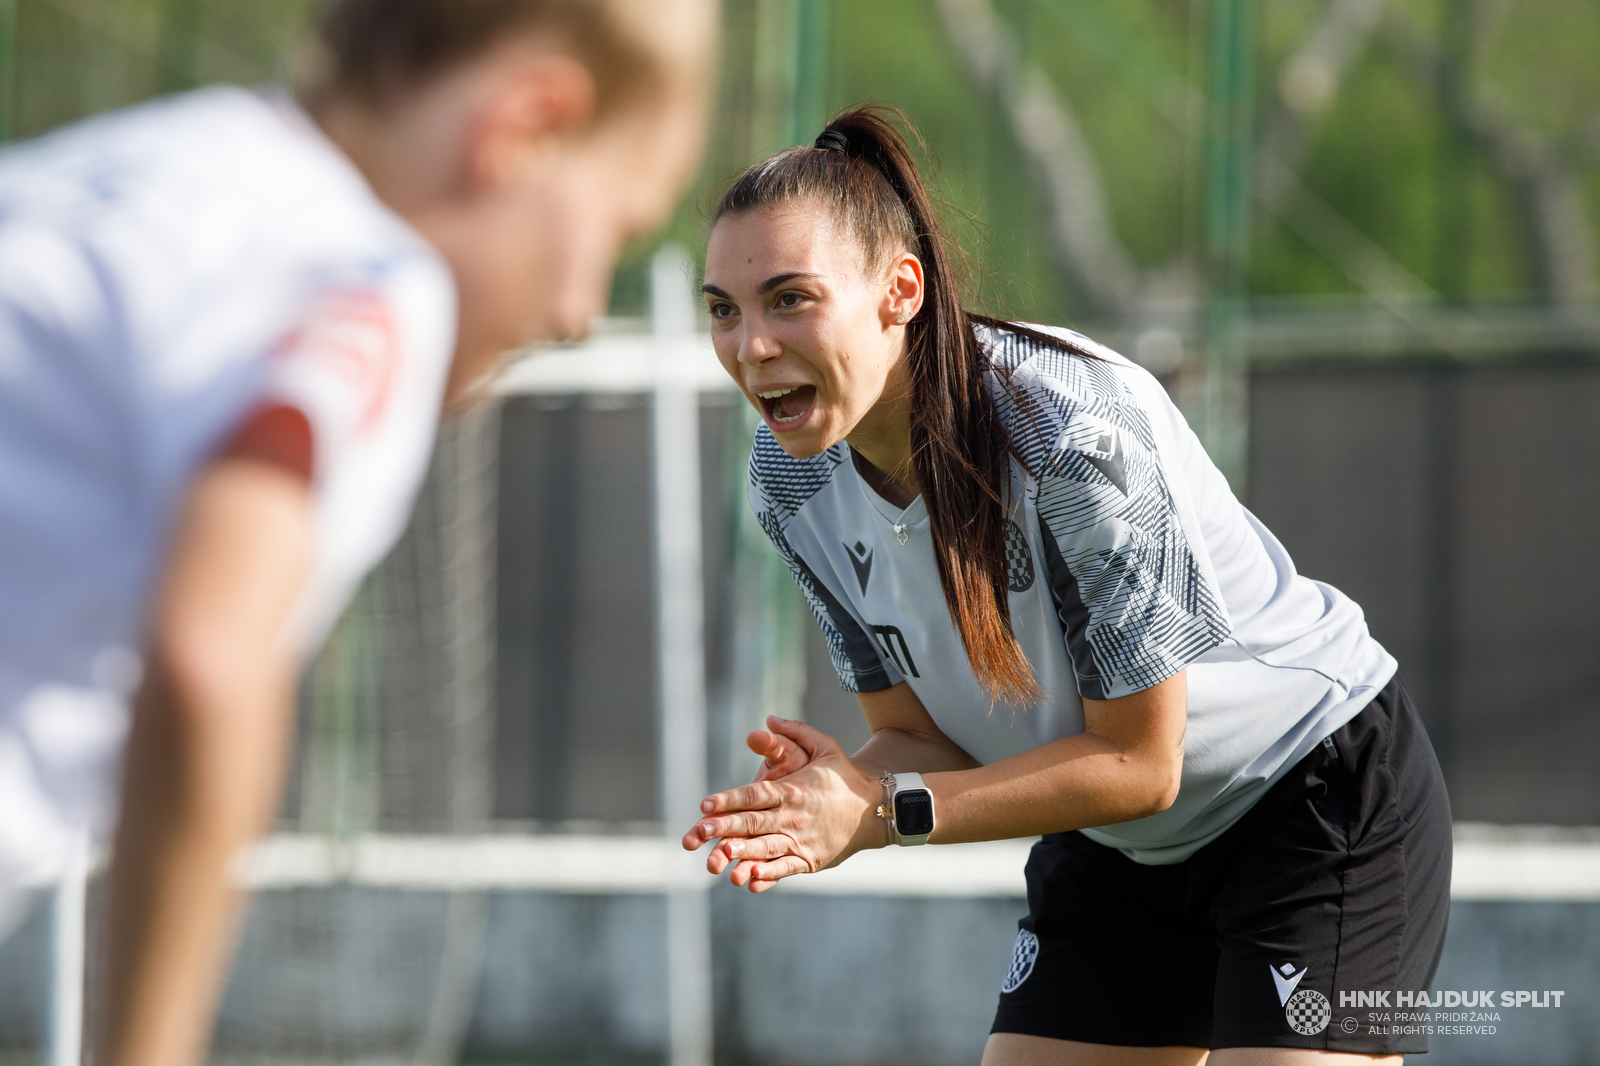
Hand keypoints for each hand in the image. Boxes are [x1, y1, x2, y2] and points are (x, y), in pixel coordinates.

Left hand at [681, 719, 881, 891]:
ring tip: (719, 857)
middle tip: (699, 831)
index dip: (729, 799)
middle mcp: (794, 816)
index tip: (705, 804)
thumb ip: (796, 732)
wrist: (874, 810)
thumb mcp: (826, 746)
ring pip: (766, 847)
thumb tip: (768, 719)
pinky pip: (786, 868)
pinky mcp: (810, 859)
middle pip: (754, 822)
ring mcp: (802, 840)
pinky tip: (750, 880)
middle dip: (725, 827)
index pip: (755, 794)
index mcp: (793, 790)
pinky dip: (769, 875)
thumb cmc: (844, 777)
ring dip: (742, 853)